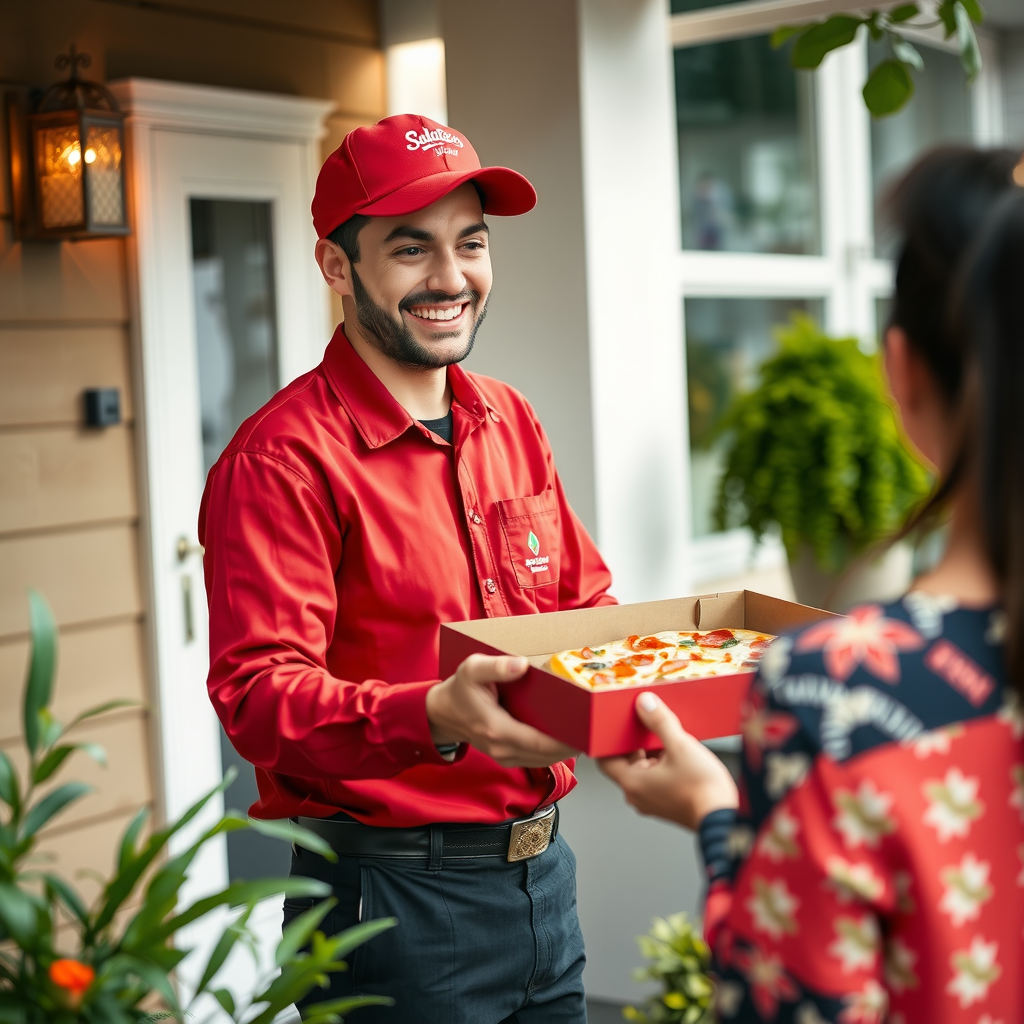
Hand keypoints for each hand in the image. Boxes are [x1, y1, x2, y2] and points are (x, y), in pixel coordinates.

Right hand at [426, 654, 578, 767]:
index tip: (587, 730)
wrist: (443, 713)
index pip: (541, 743)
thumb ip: (496, 667)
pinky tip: (567, 736)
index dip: (566, 740)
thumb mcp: (472, 669)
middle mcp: (503, 750)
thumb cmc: (459, 690)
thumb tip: (521, 665)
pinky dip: (554, 751)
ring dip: (566, 749)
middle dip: (573, 744)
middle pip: (549, 755)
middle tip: (596, 729)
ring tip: (587, 732)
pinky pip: (537, 759)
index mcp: (497, 730)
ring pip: (545, 760)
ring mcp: (505, 757)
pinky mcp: (508, 757)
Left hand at [597, 691, 737, 829]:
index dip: (607, 741)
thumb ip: (660, 722)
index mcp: (632, 783)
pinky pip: (656, 779)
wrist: (724, 818)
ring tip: (664, 735)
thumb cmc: (702, 789)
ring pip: (643, 770)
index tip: (614, 726)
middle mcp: (638, 796)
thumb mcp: (680, 745)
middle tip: (643, 722)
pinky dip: (661, 764)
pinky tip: (677, 752)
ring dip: (650, 753)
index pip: (605, 760)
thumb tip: (645, 703)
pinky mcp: (667, 804)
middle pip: (626, 763)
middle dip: (634, 743)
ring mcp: (653, 802)